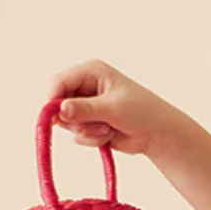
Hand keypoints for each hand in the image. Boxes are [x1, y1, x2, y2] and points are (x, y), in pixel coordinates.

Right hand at [44, 59, 184, 158]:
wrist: (158, 133)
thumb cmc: (143, 112)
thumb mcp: (113, 108)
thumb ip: (85, 109)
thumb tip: (60, 110)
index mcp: (91, 71)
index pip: (58, 82)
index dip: (52, 100)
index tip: (54, 119)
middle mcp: (85, 86)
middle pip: (57, 104)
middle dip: (74, 120)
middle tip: (93, 125)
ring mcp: (85, 105)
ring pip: (66, 123)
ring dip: (86, 131)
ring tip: (108, 128)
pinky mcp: (88, 122)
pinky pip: (76, 135)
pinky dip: (91, 138)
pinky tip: (110, 134)